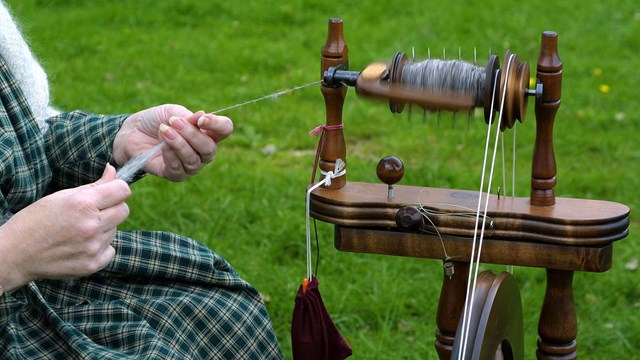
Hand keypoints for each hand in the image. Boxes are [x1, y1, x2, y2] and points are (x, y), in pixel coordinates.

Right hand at [0, 164, 129, 291]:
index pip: (122, 190)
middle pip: (124, 210)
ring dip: (103, 228)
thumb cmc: (36, 220)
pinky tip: (81, 245)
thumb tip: (113, 171)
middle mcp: (91, 225)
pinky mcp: (92, 264)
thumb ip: (93, 186)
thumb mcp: (62, 197)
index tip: (109, 192)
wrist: (16, 253)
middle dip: (113, 208)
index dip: (117, 189)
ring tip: (79, 230)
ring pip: (115, 230)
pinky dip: (100, 247)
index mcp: (83, 204)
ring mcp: (93, 247)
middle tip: (93, 212)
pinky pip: (110, 249)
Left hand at [113, 104, 233, 180]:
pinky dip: (170, 155)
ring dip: (178, 144)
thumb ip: (187, 116)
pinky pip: (178, 168)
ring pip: (193, 160)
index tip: (200, 119)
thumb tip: (201, 117)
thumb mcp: (172, 112)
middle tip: (174, 122)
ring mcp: (190, 165)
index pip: (225, 129)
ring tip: (163, 130)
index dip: (217, 124)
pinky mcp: (175, 174)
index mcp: (207, 132)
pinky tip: (161, 144)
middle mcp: (203, 151)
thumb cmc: (156, 120)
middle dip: (192, 135)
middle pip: (210, 148)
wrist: (133, 132)